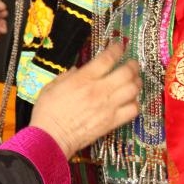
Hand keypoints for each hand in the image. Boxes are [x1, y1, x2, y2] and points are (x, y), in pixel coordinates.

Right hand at [29, 42, 140, 158]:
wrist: (51, 138)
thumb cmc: (47, 113)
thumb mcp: (50, 87)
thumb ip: (66, 76)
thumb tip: (77, 70)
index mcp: (83, 79)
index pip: (107, 58)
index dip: (117, 49)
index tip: (119, 46)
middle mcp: (99, 90)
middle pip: (126, 72)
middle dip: (132, 65)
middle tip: (132, 64)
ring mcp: (108, 107)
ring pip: (133, 89)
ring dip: (136, 82)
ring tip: (135, 80)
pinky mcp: (112, 122)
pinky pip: (133, 110)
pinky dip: (135, 103)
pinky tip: (131, 101)